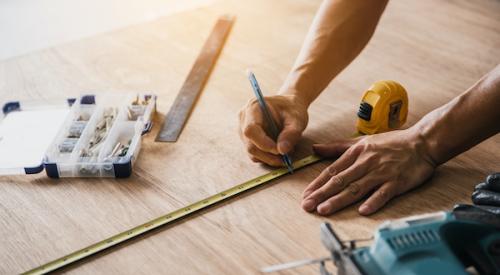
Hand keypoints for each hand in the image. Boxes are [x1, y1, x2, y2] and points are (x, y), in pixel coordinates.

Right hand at [239, 94, 308, 165]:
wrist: (288, 106)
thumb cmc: (292, 109)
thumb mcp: (297, 118)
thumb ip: (291, 133)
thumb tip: (282, 150)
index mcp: (253, 107)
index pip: (251, 129)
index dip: (263, 143)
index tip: (279, 151)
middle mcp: (244, 119)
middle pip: (250, 144)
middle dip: (268, 155)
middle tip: (286, 158)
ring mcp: (243, 130)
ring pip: (252, 152)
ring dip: (269, 158)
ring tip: (286, 152)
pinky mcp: (247, 140)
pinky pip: (254, 154)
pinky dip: (267, 157)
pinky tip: (279, 151)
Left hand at [302, 129, 435, 215]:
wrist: (423, 142)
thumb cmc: (392, 143)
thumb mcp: (362, 141)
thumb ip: (337, 147)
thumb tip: (315, 148)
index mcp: (357, 153)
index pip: (332, 170)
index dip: (318, 183)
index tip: (305, 194)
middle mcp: (366, 163)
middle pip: (340, 181)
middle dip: (321, 194)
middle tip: (307, 206)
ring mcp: (382, 173)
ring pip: (357, 188)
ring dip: (339, 199)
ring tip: (324, 209)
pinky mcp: (397, 182)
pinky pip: (383, 193)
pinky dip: (374, 201)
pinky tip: (363, 210)